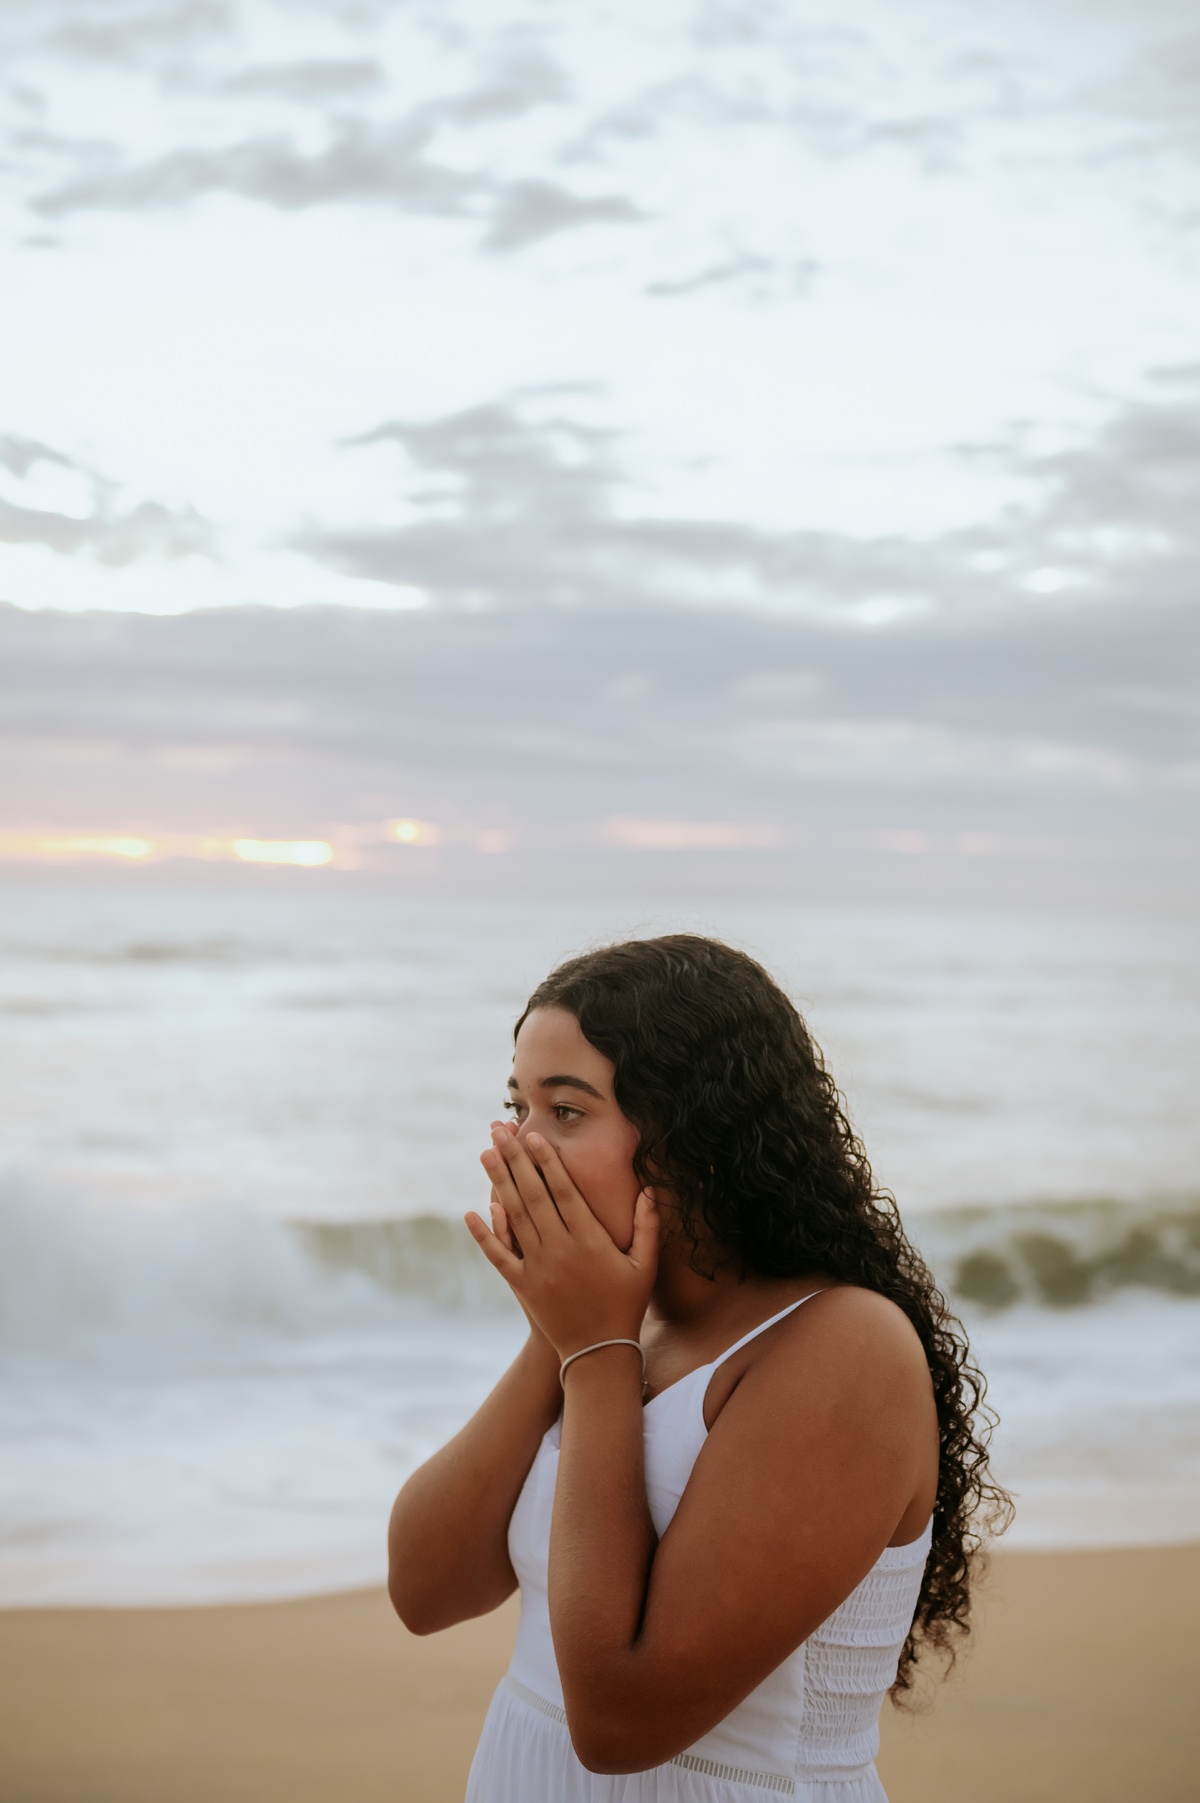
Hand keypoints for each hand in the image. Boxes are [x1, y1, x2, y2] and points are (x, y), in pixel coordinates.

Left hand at [466, 1127, 658, 1360]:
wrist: (598, 1353)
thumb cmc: (626, 1305)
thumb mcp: (645, 1265)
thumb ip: (647, 1225)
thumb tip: (651, 1188)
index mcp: (590, 1239)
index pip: (564, 1190)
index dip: (547, 1161)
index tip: (534, 1136)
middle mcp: (560, 1248)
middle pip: (533, 1195)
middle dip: (515, 1160)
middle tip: (500, 1131)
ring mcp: (538, 1267)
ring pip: (514, 1217)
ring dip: (498, 1183)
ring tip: (485, 1154)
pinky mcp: (522, 1286)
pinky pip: (499, 1255)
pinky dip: (484, 1234)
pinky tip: (471, 1212)